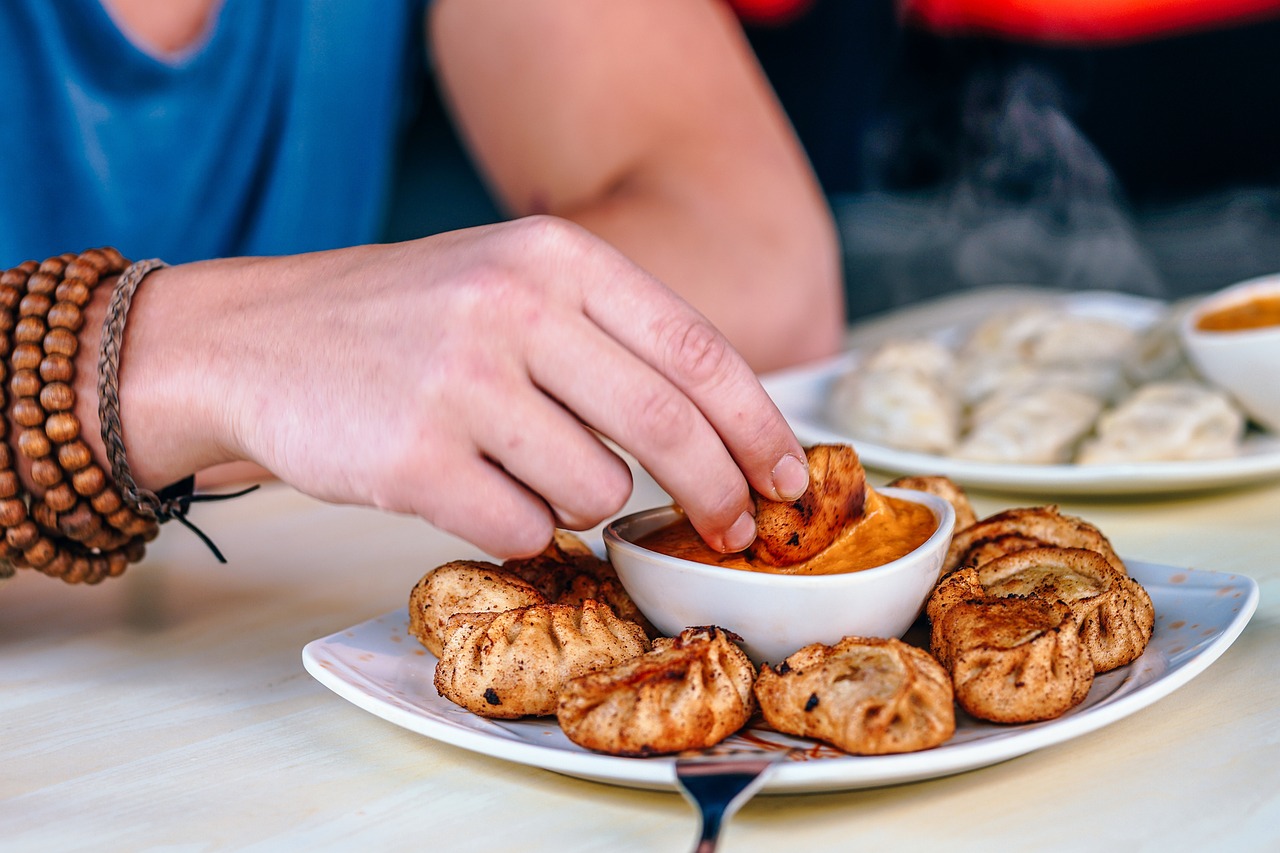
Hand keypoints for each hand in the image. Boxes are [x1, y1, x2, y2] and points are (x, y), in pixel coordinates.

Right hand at [100, 217, 809, 556]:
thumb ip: (610, 340)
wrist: (255, 342)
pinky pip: (523, 529)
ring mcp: (462, 382)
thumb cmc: (403, 323)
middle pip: (668, 428)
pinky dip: (517, 527)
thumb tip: (723, 432)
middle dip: (718, 492)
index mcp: (555, 257)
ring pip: (595, 490)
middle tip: (735, 530)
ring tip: (525, 469)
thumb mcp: (510, 285)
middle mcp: (514, 306)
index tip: (790, 476)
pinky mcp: (415, 459)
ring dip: (583, 502)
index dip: (760, 426)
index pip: (699, 352)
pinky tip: (473, 491)